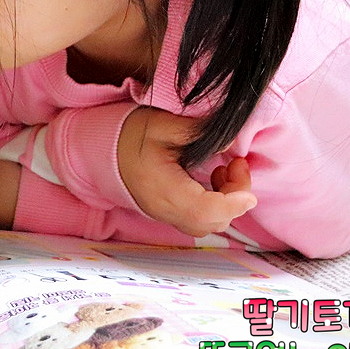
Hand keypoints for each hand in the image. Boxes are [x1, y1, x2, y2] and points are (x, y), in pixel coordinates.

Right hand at [117, 106, 256, 236]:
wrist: (102, 147)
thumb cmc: (131, 134)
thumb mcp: (164, 124)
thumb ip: (200, 132)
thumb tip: (234, 142)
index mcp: (162, 188)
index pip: (204, 211)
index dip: (232, 203)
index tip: (247, 186)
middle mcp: (163, 209)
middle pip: (211, 222)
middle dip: (234, 198)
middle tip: (236, 164)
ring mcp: (164, 214)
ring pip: (206, 224)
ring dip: (225, 203)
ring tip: (223, 171)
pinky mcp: (166, 212)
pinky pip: (197, 220)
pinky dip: (214, 206)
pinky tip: (211, 179)